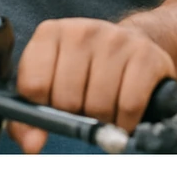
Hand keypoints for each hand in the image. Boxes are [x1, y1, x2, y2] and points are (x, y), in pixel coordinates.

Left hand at [8, 17, 176, 153]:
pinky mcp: (145, 54)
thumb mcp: (52, 85)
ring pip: (98, 105)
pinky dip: (126, 122)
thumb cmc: (87, 72)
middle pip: (66, 99)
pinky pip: (129, 105)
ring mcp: (115, 39)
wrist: (135, 46)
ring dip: (103, 121)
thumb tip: (32, 145)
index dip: (43, 108)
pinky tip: (124, 113)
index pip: (33, 85)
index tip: (54, 108)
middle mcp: (81, 31)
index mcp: (50, 34)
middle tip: (84, 108)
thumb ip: (31, 117)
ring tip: (105, 108)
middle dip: (75, 115)